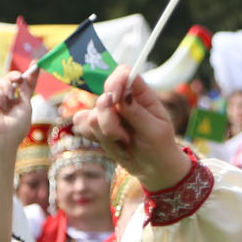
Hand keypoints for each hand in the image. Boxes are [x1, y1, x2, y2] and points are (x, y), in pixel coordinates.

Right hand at [0, 68, 39, 151]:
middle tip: (19, 78)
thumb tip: (26, 76)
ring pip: (2, 81)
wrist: (5, 136)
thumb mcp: (26, 106)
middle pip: (12, 78)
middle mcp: (10, 96)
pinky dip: (0, 95)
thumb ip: (25, 90)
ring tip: (9, 99)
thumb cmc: (18, 126)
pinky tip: (2, 105)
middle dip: (16, 75)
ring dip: (7, 87)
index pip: (26, 83)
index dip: (31, 73)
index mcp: (21, 98)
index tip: (36, 63)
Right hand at [76, 67, 191, 193]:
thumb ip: (136, 112)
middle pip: (103, 98)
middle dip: (110, 122)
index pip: (123, 73)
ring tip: (124, 143)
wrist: (152, 167)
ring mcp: (107, 112)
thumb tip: (121, 94)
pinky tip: (114, 145)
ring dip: (107, 135)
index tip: (114, 99)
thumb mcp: (155, 130)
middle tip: (125, 137)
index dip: (115, 82)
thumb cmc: (159, 146)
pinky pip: (82, 126)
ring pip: (91, 117)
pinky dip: (97, 139)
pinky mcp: (96, 125)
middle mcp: (121, 99)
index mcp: (140, 94)